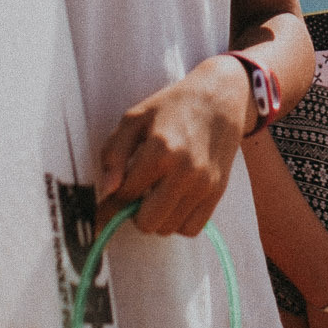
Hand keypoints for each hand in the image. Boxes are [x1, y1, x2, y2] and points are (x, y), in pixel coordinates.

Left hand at [96, 59, 248, 236]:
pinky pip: (191, 229)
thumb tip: (108, 191)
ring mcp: (203, 184)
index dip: (112, 201)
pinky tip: (174, 200)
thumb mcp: (134, 118)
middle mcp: (184, 171)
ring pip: (168, 229)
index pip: (125, 196)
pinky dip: (179, 221)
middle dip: (135, 213)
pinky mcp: (217, 192)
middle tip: (137, 194)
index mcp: (159, 150)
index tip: (109, 201)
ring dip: (157, 217)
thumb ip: (114, 154)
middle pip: (147, 223)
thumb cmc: (172, 106)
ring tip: (157, 193)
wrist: (219, 97)